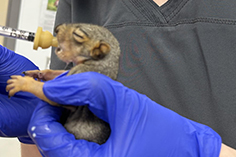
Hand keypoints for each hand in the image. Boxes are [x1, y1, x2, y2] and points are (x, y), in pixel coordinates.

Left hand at [28, 72, 221, 156]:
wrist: (190, 151)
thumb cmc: (165, 134)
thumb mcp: (125, 103)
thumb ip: (89, 90)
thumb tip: (57, 85)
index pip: (48, 139)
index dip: (44, 109)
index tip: (51, 90)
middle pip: (50, 145)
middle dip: (53, 115)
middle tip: (63, 95)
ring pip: (61, 149)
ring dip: (62, 124)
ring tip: (74, 104)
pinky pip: (76, 151)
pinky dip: (73, 133)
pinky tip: (86, 118)